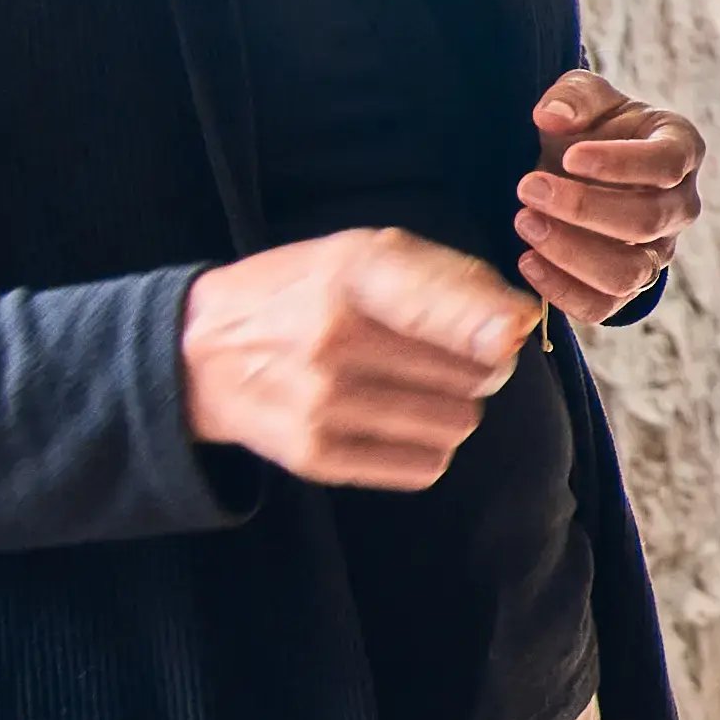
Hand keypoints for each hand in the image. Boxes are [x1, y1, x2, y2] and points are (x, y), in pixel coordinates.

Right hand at [181, 227, 536, 488]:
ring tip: (408, 384)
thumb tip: (523, 323)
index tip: (512, 333)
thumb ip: (455, 280)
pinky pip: (427, 466)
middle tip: (439, 352)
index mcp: (349, 275)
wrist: (196, 353)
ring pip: (460, 423)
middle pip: (477, 374)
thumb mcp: (365, 254)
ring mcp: (321, 404)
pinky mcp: (315, 456)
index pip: (447, 310)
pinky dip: (426, 447)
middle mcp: (332, 340)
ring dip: (453, 407)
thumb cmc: (303, 292)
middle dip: (479, 364)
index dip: (497, 326)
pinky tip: (390, 419)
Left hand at [515, 70, 703, 327]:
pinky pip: (603, 306)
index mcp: (680, 150)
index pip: (667, 163)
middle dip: (582, 208)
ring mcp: (657, 251)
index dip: (621, 164)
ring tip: (525, 223)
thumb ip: (572, 96)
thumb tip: (552, 117)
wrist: (579, 168)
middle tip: (527, 187)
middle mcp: (679, 206)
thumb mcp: (584, 97)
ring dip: (571, 252)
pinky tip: (526, 260)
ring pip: (628, 273)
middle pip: (646, 221)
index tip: (568, 156)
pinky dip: (562, 291)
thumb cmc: (590, 128)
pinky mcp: (626, 286)